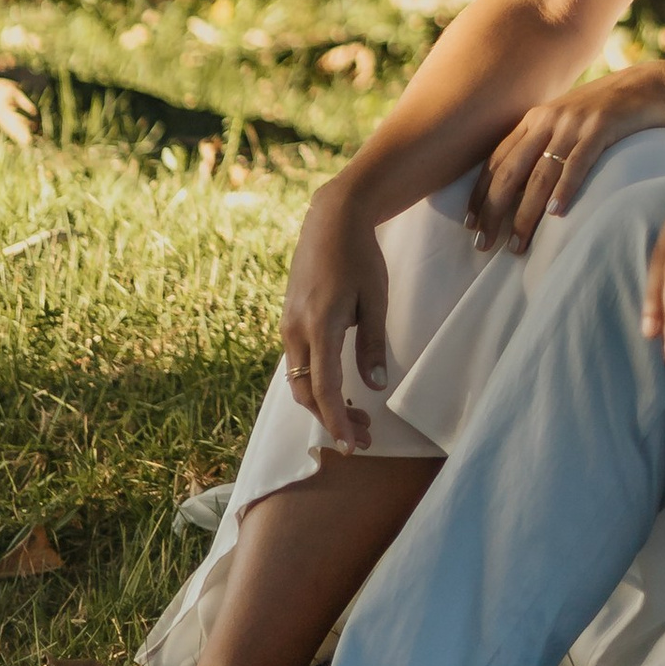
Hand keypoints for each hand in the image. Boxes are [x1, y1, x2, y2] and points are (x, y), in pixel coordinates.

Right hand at [279, 181, 390, 453]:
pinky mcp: (289, 320)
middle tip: (363, 437)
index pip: (324, 388)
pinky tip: (339, 389)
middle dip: (331, 419)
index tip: (351, 445)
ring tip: (358, 417)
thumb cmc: (360, 256)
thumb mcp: (376, 298)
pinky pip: (298, 362)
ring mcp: (288, 325)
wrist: (331, 220)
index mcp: (319, 324)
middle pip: (306, 392)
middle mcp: (296, 329)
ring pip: (299, 380)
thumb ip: (372, 344)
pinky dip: (316, 383)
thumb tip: (374, 386)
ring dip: (323, 403)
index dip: (337, 421)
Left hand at [468, 65, 664, 254]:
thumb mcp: (568, 122)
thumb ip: (544, 143)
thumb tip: (521, 183)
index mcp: (535, 119)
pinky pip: (577, 163)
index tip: (471, 226)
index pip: (497, 161)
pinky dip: (564, 189)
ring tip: (518, 244)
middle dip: (493, 211)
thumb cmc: (608, 110)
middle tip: (484, 245)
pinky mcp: (601, 127)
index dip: (481, 194)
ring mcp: (574, 123)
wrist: (651, 85)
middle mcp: (548, 120)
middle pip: (510, 172)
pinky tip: (555, 214)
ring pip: (539, 175)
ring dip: (526, 213)